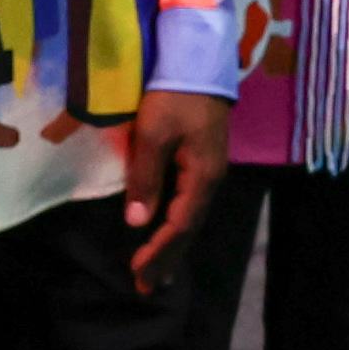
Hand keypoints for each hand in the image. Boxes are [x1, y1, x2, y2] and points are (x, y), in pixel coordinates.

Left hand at [123, 89, 231, 288]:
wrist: (199, 61)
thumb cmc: (174, 95)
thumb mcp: (154, 134)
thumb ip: (146, 177)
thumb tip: (138, 222)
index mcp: (202, 176)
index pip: (179, 224)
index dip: (158, 250)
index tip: (138, 272)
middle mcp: (210, 180)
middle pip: (189, 228)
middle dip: (168, 259)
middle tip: (148, 288)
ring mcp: (210, 171)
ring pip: (191, 218)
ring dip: (173, 247)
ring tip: (159, 274)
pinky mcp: (203, 162)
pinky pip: (190, 205)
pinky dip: (177, 227)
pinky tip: (170, 234)